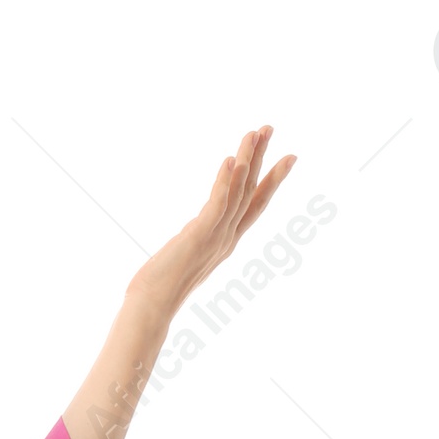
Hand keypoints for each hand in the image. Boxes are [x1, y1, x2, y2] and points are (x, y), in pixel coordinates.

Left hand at [130, 125, 297, 313]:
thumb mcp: (185, 259)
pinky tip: (229, 160)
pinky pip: (216, 205)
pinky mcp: (198, 237)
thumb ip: (195, 244)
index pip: (254, 205)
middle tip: (270, 128)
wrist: (151, 309)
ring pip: (238, 193)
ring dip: (247, 161)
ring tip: (254, 133)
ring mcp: (215, 238)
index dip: (271, 181)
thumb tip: (191, 238)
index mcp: (225, 242)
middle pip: (251, 192)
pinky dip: (224, 182)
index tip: (287, 156)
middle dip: (262, 159)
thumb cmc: (160, 290)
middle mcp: (226, 239)